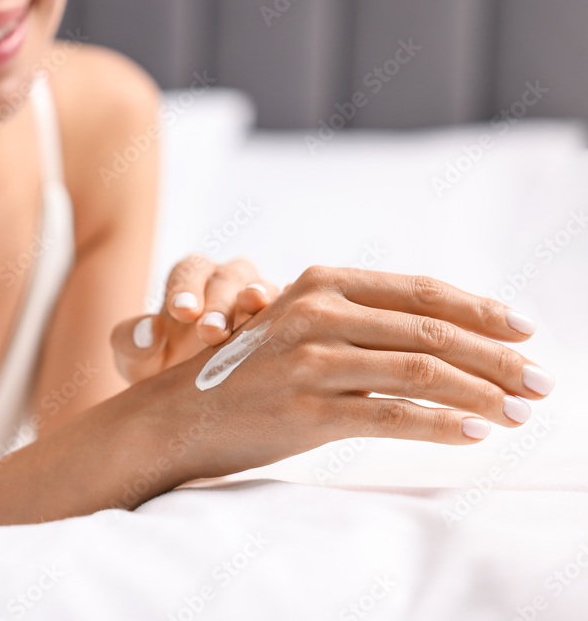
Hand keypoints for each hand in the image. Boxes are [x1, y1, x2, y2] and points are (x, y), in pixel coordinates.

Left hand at [111, 255, 279, 383]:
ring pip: (264, 290)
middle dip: (219, 304)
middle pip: (227, 279)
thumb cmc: (159, 369)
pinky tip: (291, 330)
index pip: (188, 271)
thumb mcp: (134, 360)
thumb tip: (149, 333)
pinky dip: (291, 316)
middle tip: (211, 332)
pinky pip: (292, 310)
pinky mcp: (284, 319)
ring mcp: (259, 299)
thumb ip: (131, 342)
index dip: (186, 288)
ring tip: (254, 317)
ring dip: (258, 306)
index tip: (181, 311)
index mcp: (188, 278)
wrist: (192, 396)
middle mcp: (226, 280)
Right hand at [164, 266, 553, 479]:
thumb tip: (444, 342)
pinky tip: (474, 434)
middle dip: (499, 358)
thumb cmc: (247, 374)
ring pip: (422, 372)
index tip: (525, 332)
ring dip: (484, 394)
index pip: (421, 293)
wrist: (178, 414)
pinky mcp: (308, 410)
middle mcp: (318, 313)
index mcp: (322, 284)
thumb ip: (360, 324)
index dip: (481, 310)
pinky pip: (393, 417)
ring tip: (520, 412)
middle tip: (542, 382)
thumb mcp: (299, 328)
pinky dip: (443, 426)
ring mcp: (312, 361)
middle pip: (433, 332)